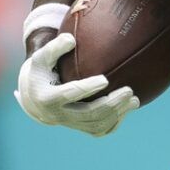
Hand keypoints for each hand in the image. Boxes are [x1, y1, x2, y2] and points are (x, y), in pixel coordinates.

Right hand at [14, 32, 138, 136]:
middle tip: (129, 90)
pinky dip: (116, 122)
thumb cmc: (42, 72)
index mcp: (48, 98)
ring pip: (97, 125)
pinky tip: (128, 109)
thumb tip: (71, 39)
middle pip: (88, 114)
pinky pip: (100, 131)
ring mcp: (71, 124)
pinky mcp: (80, 129)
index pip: (69, 94)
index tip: (105, 79)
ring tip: (134, 99)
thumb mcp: (41, 58)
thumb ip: (54, 48)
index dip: (87, 88)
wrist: (35, 98)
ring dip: (118, 114)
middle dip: (111, 104)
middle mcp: (59, 115)